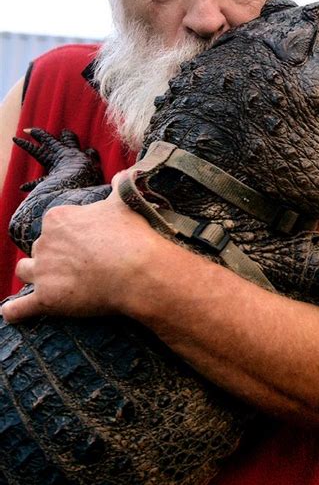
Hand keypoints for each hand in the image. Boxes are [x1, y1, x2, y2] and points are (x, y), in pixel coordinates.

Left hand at [1, 173, 159, 321]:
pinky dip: (14, 311)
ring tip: (49, 281)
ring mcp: (43, 271)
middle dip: (54, 256)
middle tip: (81, 264)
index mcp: (58, 217)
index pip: (53, 225)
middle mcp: (44, 242)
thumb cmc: (132, 235)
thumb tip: (126, 172)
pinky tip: (11, 312)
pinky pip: (19, 308)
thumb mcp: (124, 202)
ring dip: (35, 275)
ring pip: (25, 271)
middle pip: (41, 248)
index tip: (86, 242)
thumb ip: (121, 185)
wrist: (139, 271)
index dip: (69, 235)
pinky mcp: (46, 299)